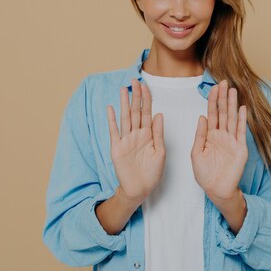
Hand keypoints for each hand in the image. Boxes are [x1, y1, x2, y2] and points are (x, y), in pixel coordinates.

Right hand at [107, 78, 164, 205]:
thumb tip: (160, 114)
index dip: (147, 99)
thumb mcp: (160, 152)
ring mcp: (126, 140)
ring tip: (123, 90)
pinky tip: (110, 108)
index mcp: (148, 134)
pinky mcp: (117, 148)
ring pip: (125, 118)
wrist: (140, 189)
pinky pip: (114, 132)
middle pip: (135, 111)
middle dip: (135, 96)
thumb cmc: (152, 173)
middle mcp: (137, 134)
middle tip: (135, 80)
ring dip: (123, 104)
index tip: (146, 85)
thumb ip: (158, 133)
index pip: (147, 112)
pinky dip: (112, 120)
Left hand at [191, 80, 247, 201]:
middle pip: (223, 112)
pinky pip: (240, 132)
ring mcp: (232, 141)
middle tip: (224, 82)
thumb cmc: (205, 174)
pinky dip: (242, 120)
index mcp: (210, 135)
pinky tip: (242, 108)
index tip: (213, 87)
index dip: (212, 101)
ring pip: (232, 118)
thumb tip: (202, 117)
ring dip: (232, 104)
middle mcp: (222, 135)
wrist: (216, 190)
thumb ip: (199, 135)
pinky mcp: (240, 148)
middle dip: (223, 98)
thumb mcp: (196, 153)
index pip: (212, 114)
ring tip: (233, 90)